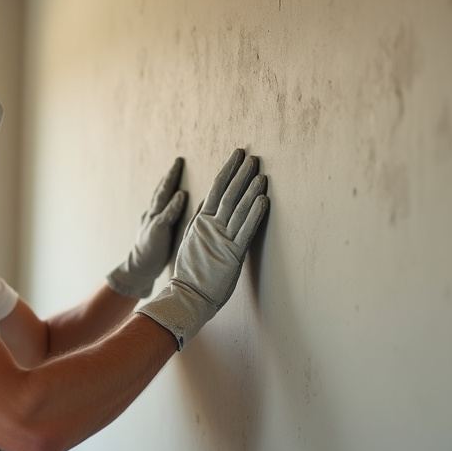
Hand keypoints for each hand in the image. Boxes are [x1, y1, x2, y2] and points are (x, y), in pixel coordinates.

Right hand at [107, 158, 187, 297]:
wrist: (140, 269)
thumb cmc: (155, 251)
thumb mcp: (163, 231)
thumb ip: (170, 218)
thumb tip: (182, 206)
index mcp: (155, 213)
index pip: (164, 192)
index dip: (170, 178)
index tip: (178, 164)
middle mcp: (152, 213)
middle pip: (162, 189)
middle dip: (170, 173)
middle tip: (179, 159)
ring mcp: (153, 220)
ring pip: (162, 196)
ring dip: (170, 180)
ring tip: (177, 167)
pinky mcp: (157, 231)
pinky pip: (167, 215)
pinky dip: (174, 204)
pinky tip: (181, 194)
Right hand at [136, 149, 268, 348]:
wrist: (187, 295)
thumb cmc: (191, 271)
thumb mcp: (191, 239)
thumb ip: (199, 220)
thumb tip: (206, 201)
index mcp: (201, 221)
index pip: (216, 189)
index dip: (228, 170)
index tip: (238, 155)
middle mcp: (211, 226)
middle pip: (228, 193)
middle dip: (241, 173)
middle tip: (252, 156)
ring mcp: (222, 238)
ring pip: (238, 208)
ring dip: (250, 188)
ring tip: (261, 172)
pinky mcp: (233, 253)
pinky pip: (246, 230)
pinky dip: (255, 213)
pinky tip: (264, 199)